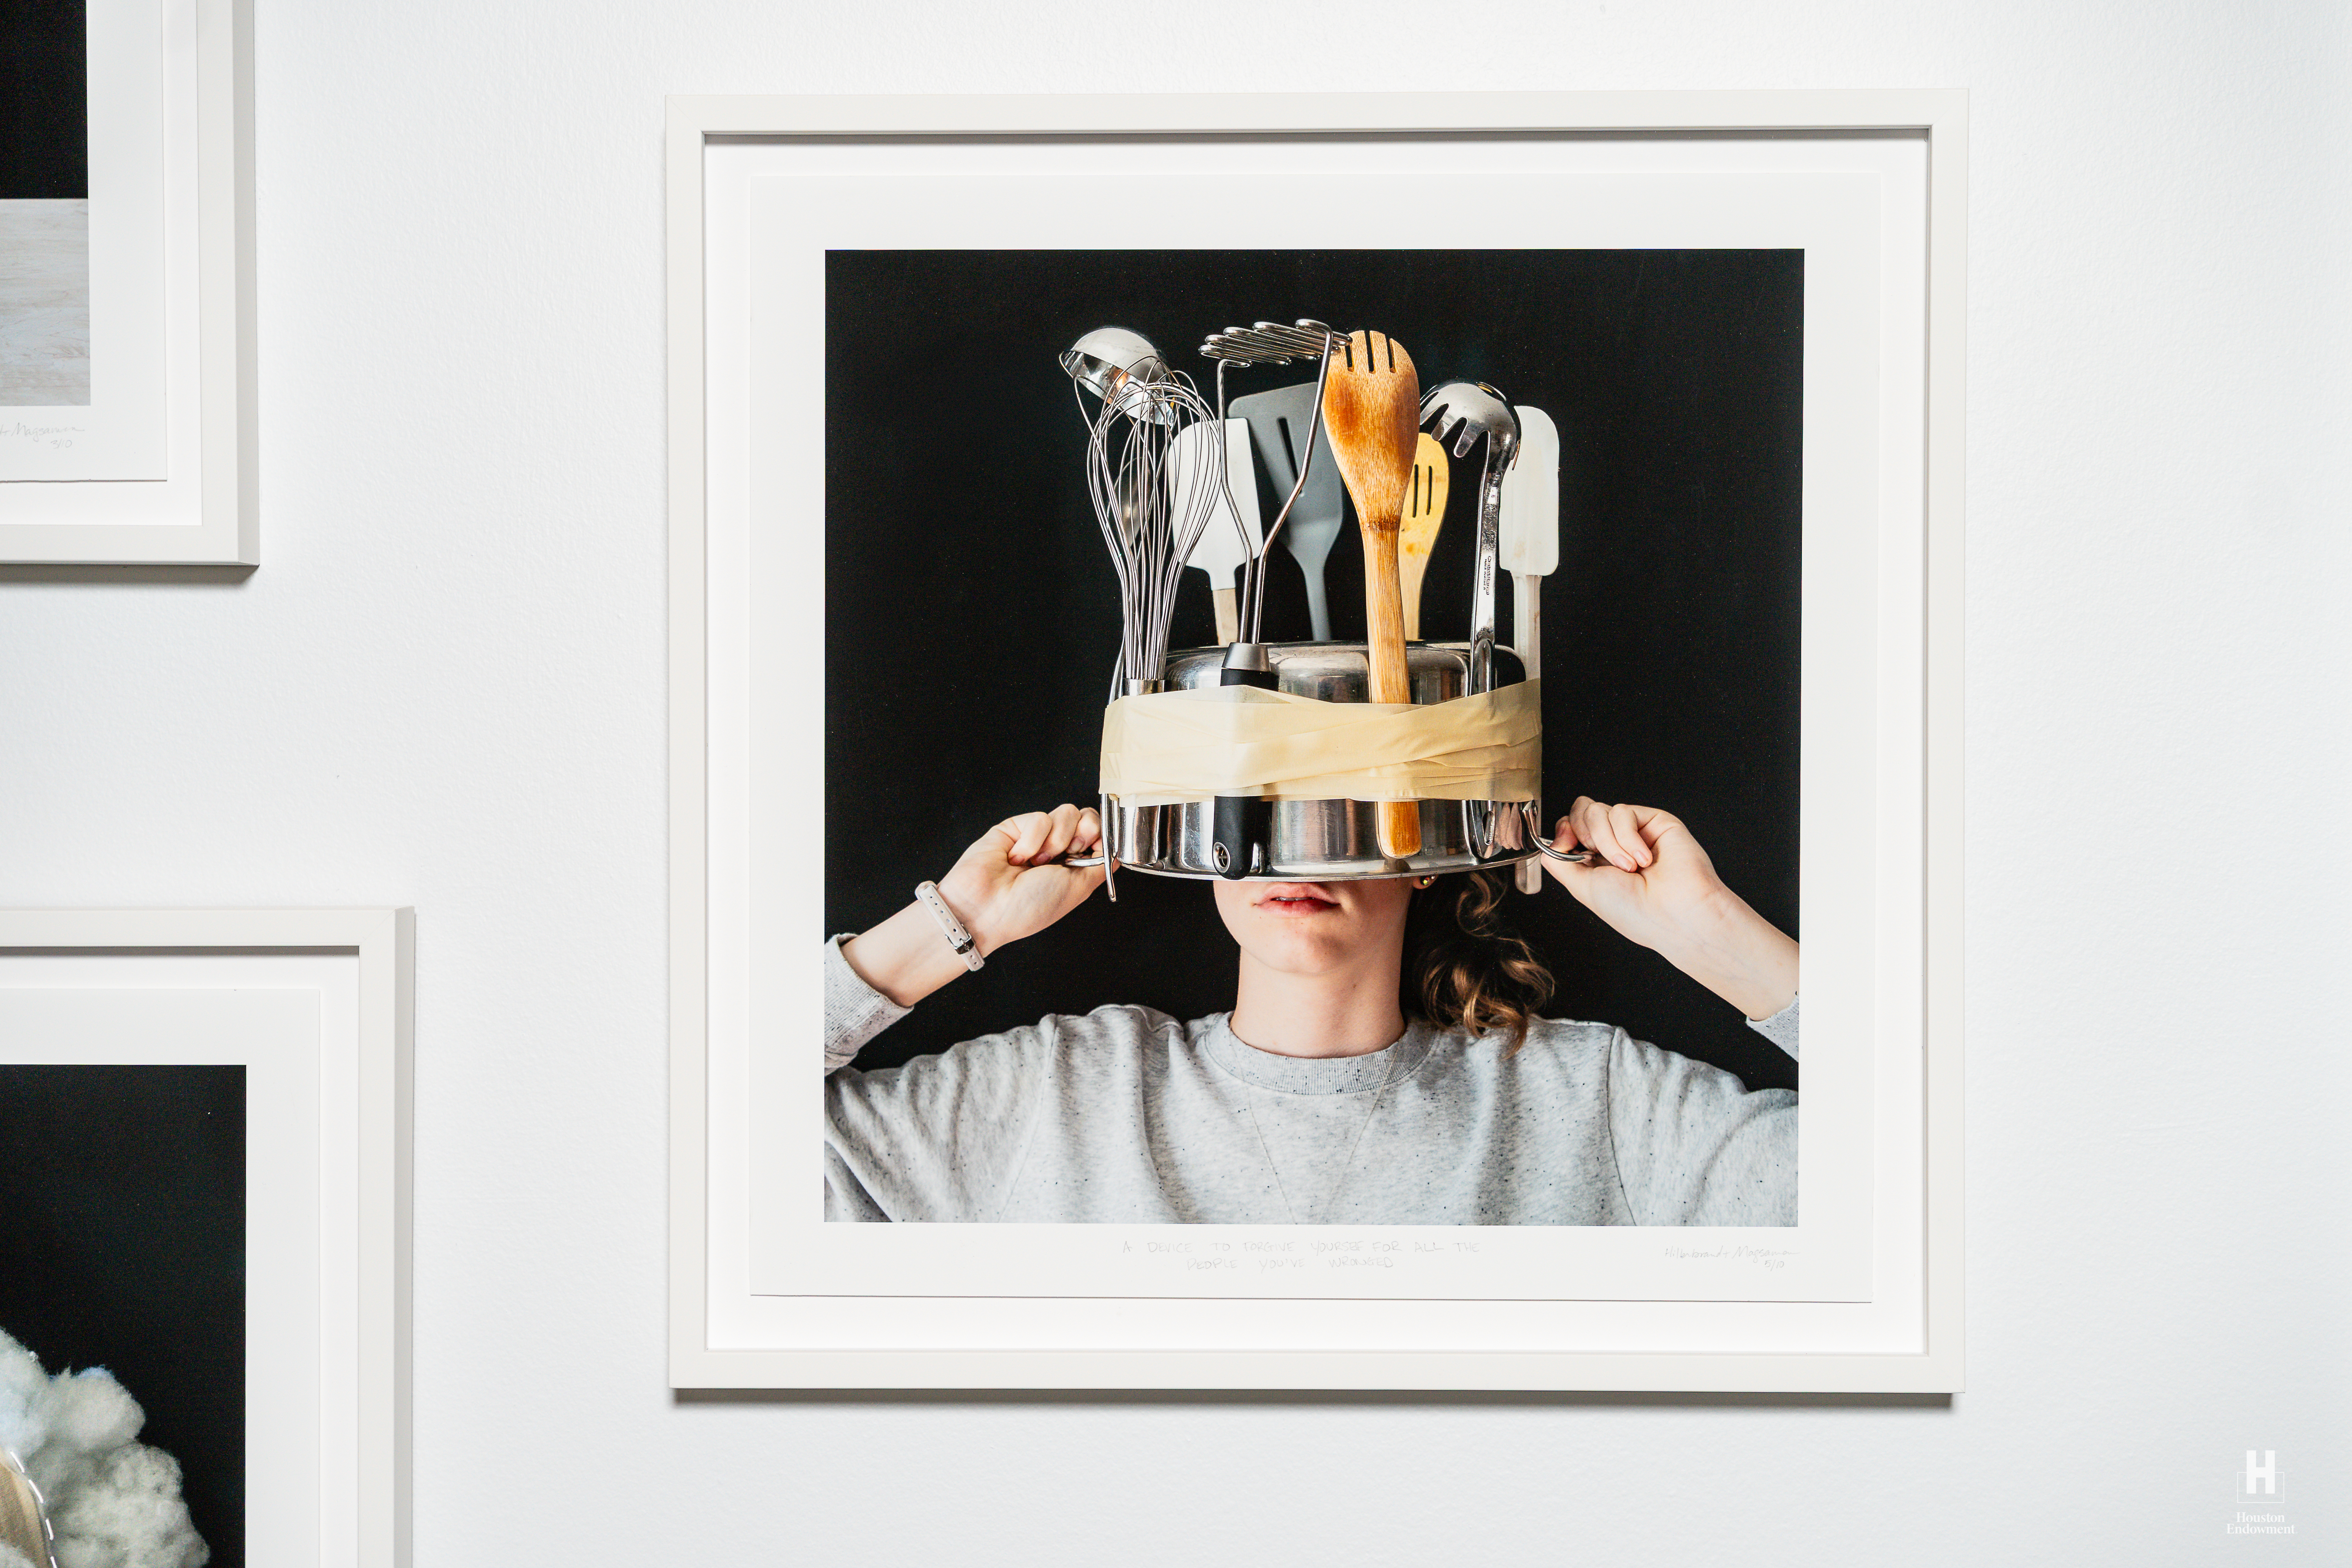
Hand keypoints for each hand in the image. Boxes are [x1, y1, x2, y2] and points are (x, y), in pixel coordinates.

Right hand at [936, 804, 1106, 955]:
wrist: (988, 908)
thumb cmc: (1029, 908)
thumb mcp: (1078, 889)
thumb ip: (1100, 866)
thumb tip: (1117, 850)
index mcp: (1073, 866)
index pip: (1098, 834)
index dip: (1101, 836)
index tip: (1094, 849)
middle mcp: (1056, 849)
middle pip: (1086, 818)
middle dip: (1083, 834)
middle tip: (1067, 855)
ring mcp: (1036, 837)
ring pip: (1066, 813)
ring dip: (1056, 840)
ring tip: (1036, 863)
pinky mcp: (1015, 826)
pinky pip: (1040, 818)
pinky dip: (1032, 841)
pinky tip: (1017, 858)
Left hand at [1541, 797, 1796, 1021]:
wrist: (1673, 913)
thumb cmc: (1634, 911)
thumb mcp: (1582, 887)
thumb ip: (1559, 862)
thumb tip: (1548, 841)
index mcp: (1596, 860)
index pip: (1569, 826)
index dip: (1563, 831)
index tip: (1566, 846)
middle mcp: (1614, 843)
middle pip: (1581, 810)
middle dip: (1583, 833)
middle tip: (1599, 858)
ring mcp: (1634, 830)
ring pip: (1598, 810)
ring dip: (1608, 842)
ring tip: (1629, 867)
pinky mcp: (1653, 820)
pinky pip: (1623, 812)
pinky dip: (1627, 837)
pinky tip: (1644, 859)